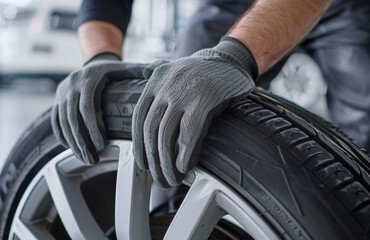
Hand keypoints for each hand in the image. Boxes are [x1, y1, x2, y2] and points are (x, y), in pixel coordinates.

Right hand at [52, 52, 164, 163]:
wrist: (95, 62)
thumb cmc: (116, 71)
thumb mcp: (128, 68)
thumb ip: (143, 71)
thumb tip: (161, 71)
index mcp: (88, 78)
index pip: (86, 107)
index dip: (92, 128)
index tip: (101, 146)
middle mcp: (71, 84)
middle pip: (72, 118)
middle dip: (82, 141)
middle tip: (93, 158)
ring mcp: (62, 92)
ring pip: (62, 122)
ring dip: (73, 142)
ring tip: (86, 158)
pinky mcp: (57, 99)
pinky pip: (56, 121)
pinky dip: (62, 136)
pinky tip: (72, 148)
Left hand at [132, 37, 257, 186]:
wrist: (232, 59)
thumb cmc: (204, 71)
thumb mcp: (173, 69)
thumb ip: (156, 79)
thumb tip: (142, 87)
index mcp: (155, 80)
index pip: (138, 119)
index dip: (139, 146)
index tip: (143, 164)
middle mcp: (165, 86)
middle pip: (150, 130)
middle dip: (153, 160)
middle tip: (160, 179)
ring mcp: (183, 92)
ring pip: (166, 135)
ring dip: (167, 163)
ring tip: (172, 179)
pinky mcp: (204, 100)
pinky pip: (189, 133)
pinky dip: (184, 153)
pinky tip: (184, 167)